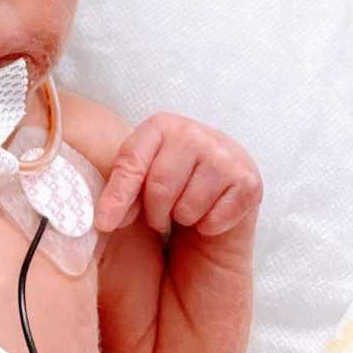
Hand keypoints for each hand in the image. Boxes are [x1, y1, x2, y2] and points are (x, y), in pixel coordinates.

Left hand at [95, 112, 262, 235]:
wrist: (216, 199)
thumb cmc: (170, 189)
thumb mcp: (139, 183)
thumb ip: (121, 193)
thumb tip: (105, 220)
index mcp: (161, 125)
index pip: (131, 162)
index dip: (117, 196)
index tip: (103, 224)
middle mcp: (195, 132)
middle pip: (159, 187)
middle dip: (154, 213)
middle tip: (160, 215)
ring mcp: (227, 155)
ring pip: (187, 207)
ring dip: (181, 220)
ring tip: (185, 211)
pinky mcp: (250, 182)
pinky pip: (214, 220)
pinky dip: (207, 228)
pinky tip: (209, 215)